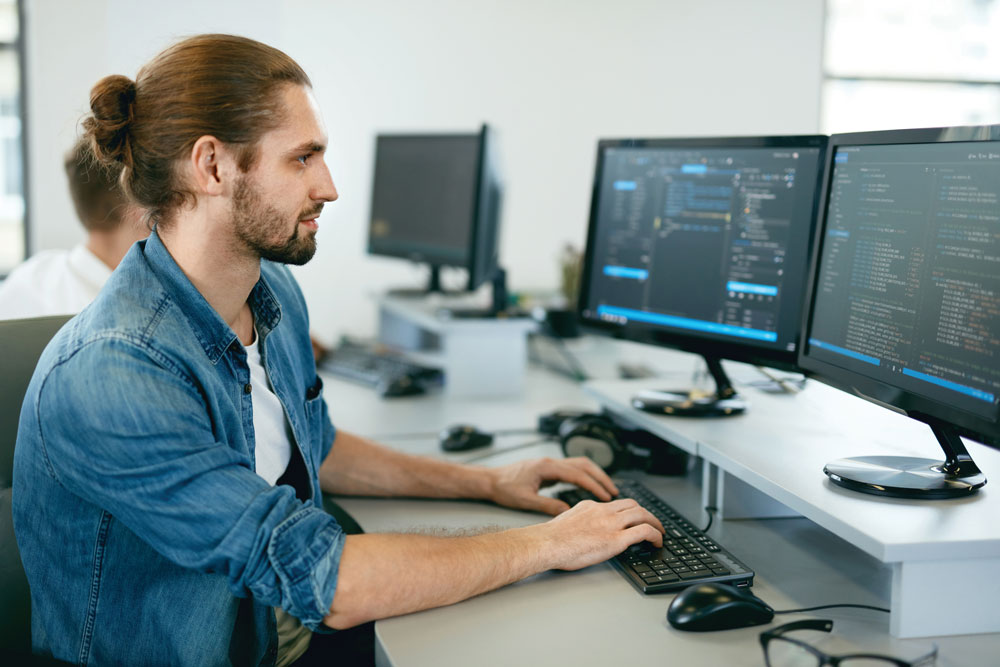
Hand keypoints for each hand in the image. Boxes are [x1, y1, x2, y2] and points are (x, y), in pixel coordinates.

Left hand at [486, 456, 618, 514]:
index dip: (594, 485)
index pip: (577, 474)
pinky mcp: (548, 469)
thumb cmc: (504, 488)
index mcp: (546, 468)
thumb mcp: (526, 501)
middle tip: (614, 491)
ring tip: (606, 489)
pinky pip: (572, 469)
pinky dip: (584, 476)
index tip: (606, 496)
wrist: (490, 480)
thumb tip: (568, 511)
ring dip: (594, 475)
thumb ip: (548, 505)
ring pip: (579, 464)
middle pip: (583, 465)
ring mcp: (550, 464)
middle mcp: (550, 462)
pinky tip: (588, 486)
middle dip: (600, 477)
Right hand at [539, 499, 664, 570]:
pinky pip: (644, 532)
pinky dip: (655, 535)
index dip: (629, 510)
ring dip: (655, 523)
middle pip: (633, 505)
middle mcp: (603, 511)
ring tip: (660, 533)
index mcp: (591, 506)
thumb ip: (581, 521)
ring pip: (642, 514)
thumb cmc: (551, 539)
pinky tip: (657, 542)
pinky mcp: (616, 539)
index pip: (616, 504)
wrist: (547, 543)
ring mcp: (611, 524)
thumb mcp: (568, 521)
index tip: (634, 518)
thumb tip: (585, 529)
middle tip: (653, 524)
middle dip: (647, 514)